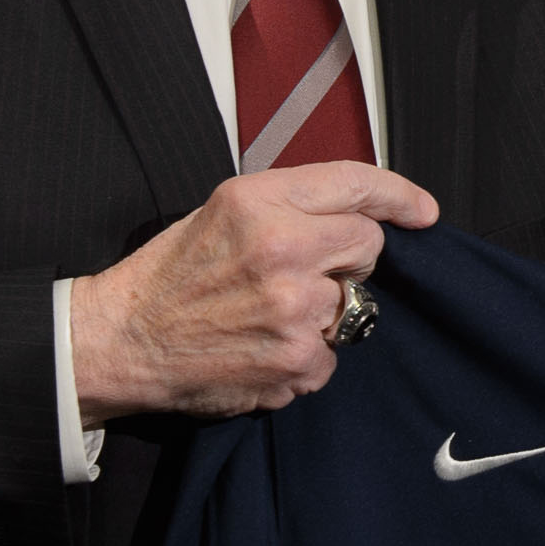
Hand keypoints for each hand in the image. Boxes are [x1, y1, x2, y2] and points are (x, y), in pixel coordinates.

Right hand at [71, 163, 439, 421]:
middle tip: (297, 273)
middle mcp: (284, 249)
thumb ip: (290, 205)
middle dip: (345, 258)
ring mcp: (294, 308)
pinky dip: (306, 357)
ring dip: (324, 313)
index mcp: (262, 202)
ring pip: (354, 304)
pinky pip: (332, 355)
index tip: (423, 212)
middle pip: (367, 245)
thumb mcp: (225, 211)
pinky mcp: (296, 361)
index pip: (356, 184)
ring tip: (268, 315)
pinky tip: (262, 348)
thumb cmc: (172, 275)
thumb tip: (360, 211)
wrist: (122, 340)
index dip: (399, 196)